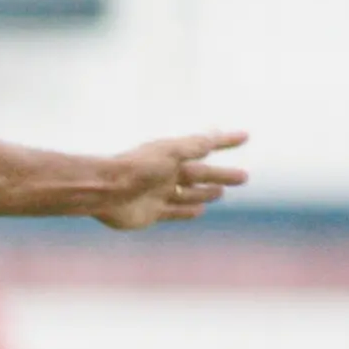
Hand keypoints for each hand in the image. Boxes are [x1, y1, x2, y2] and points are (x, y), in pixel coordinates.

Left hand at [94, 131, 246, 229]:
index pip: (206, 145)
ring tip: (220, 192)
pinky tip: (198, 210)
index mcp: (172, 154)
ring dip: (205, 192)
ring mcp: (158, 193)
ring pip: (189, 193)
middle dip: (222, 175)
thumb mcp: (170, 152)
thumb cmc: (137, 168)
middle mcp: (167, 172)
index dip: (226, 141)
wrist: (104, 191)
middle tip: (244, 177)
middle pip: (202, 174)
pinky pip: (174, 212)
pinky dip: (187, 211)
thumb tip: (214, 136)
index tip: (245, 136)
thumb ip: (193, 146)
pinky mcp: (151, 213)